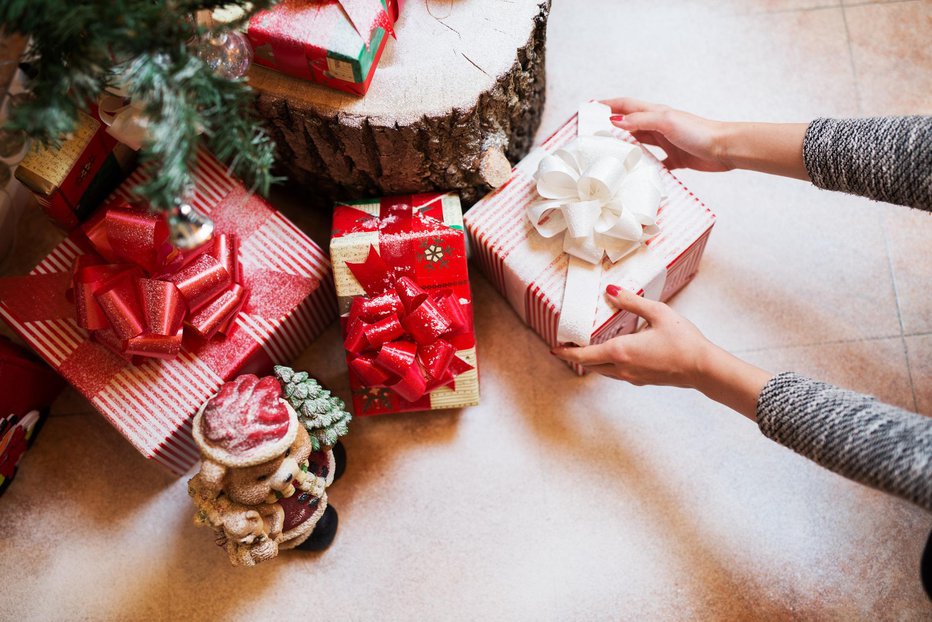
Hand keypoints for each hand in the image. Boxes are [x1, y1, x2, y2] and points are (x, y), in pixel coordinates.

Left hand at [551, 285, 713, 387]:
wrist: (703, 368)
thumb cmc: (683, 341)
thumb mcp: (658, 313)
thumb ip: (632, 302)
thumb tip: (611, 290)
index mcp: (621, 351)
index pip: (584, 355)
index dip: (566, 352)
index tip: (554, 347)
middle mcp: (622, 368)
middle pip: (590, 365)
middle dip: (576, 357)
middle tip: (566, 345)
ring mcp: (632, 377)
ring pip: (603, 371)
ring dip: (591, 361)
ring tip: (586, 348)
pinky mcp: (642, 380)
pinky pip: (616, 373)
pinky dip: (607, 364)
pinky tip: (613, 353)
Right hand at [602, 97, 810, 179]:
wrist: (724, 148)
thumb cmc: (698, 131)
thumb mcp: (665, 121)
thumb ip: (640, 120)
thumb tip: (614, 120)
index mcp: (655, 113)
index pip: (626, 105)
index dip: (608, 105)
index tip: (590, 109)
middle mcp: (659, 126)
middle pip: (630, 124)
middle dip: (612, 127)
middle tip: (593, 135)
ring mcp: (666, 142)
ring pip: (640, 143)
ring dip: (625, 147)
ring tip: (608, 155)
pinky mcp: (675, 159)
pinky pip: (655, 163)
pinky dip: (644, 167)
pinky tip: (635, 175)